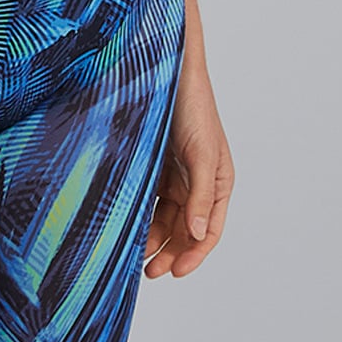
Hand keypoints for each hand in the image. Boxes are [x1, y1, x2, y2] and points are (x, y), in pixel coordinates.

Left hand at [143, 57, 232, 279]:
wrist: (164, 69)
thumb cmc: (192, 106)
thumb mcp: (201, 153)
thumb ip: (199, 195)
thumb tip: (198, 234)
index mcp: (217, 182)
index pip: (209, 230)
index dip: (194, 254)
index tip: (174, 272)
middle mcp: (196, 183)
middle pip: (184, 230)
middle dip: (168, 252)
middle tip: (148, 272)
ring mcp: (172, 175)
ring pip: (162, 218)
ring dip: (150, 238)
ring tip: (131, 256)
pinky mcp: (150, 165)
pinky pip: (145, 199)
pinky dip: (138, 216)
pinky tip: (124, 228)